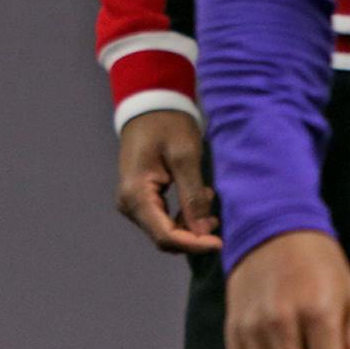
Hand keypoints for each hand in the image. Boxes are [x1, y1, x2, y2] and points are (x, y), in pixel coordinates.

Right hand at [114, 108, 219, 254]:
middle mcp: (129, 203)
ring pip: (165, 230)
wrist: (151, 105)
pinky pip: (163, 219)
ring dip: (190, 223)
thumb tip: (202, 233)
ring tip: (206, 196)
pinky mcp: (140, 198)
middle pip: (164, 237)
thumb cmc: (168, 126)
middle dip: (193, 233)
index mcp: (136, 194)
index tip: (220, 242)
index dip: (194, 244)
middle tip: (215, 213)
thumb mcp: (185, 158)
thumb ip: (193, 197)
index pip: (165, 235)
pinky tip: (197, 195)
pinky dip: (184, 215)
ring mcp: (132, 201)